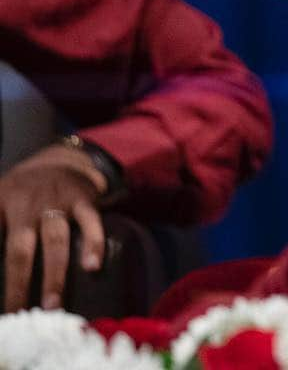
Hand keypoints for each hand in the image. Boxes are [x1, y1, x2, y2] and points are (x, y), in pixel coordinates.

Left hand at [0, 144, 106, 311]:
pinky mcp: (83, 199)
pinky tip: (93, 265)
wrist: (59, 159)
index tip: (0, 304)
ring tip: (53, 305)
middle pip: (20, 250)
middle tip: (20, 313)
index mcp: (2, 206)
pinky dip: (93, 243)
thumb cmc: (21, 192)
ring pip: (55, 240)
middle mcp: (28, 205)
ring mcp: (58, 201)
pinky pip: (90, 222)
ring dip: (54, 273)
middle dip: (19, 283)